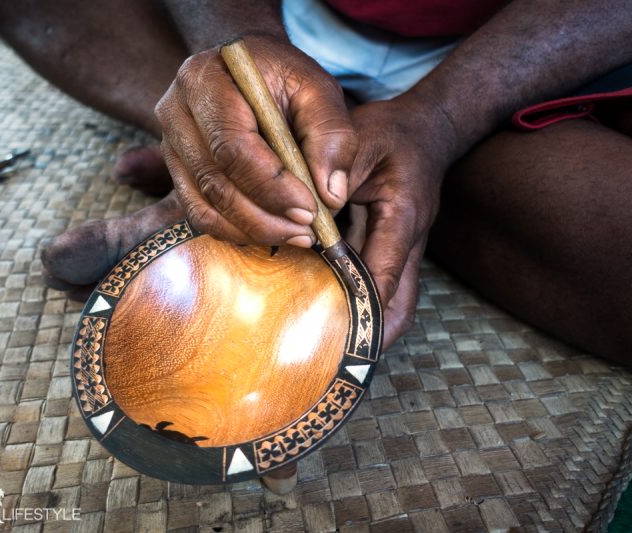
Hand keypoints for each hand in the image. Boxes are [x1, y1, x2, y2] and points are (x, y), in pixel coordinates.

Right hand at [155, 34, 357, 246]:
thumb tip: (330, 194)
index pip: (232, 147)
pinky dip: (235, 231)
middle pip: (215, 183)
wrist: (245, 67)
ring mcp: (170, 145)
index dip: (271, 187)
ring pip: (204, 206)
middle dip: (265, 218)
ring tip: (296, 235)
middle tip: (307, 232)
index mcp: (206, 81)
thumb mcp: (317, 89)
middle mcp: (176, 113)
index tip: (310, 209)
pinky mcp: (176, 170)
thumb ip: (332, 135)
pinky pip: (199, 213)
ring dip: (252, 230)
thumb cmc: (282, 75)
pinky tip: (270, 231)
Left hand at [346, 94, 455, 346]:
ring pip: (393, 301)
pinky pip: (378, 285)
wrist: (424, 129)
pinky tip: (322, 308)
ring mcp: (402, 250)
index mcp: (403, 217)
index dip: (365, 307)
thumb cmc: (392, 133)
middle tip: (333, 358)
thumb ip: (334, 171)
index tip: (345, 337)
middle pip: (400, 304)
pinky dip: (357, 300)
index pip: (386, 274)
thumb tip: (312, 208)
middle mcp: (408, 242)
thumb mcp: (361, 138)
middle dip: (372, 333)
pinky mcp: (390, 249)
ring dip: (366, 322)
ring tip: (327, 346)